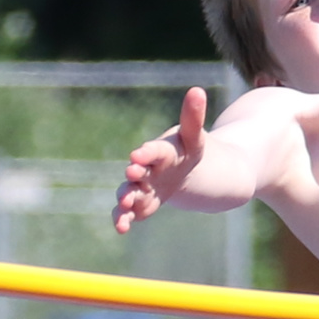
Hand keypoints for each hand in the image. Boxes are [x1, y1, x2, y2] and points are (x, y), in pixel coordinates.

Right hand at [112, 86, 208, 233]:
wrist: (187, 171)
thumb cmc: (188, 150)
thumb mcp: (194, 137)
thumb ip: (193, 117)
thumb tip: (197, 90)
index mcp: (160, 150)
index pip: (154, 151)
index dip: (147, 153)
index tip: (138, 155)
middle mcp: (147, 168)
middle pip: (138, 172)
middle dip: (134, 175)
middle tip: (131, 175)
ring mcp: (143, 185)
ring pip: (130, 192)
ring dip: (126, 198)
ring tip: (125, 205)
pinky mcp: (142, 202)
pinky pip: (130, 211)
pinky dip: (124, 218)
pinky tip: (121, 228)